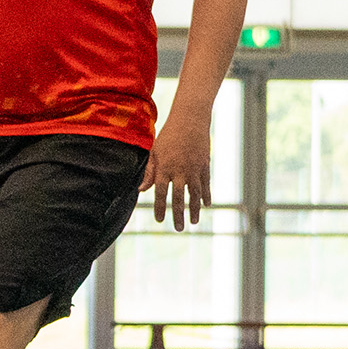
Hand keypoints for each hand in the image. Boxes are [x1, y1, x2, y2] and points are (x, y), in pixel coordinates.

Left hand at [143, 112, 213, 230]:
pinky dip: (206, 195)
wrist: (190, 119)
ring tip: (194, 222)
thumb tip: (141, 190)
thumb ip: (149, 172)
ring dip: (194, 209)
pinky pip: (206, 184)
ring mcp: (194, 168)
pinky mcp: (205, 165)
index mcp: (164, 167)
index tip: (159, 220)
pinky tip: (206, 205)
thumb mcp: (154, 151)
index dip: (159, 207)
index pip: (160, 193)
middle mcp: (179, 170)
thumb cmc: (168, 135)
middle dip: (178, 215)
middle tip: (178, 229)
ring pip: (195, 194)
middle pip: (179, 198)